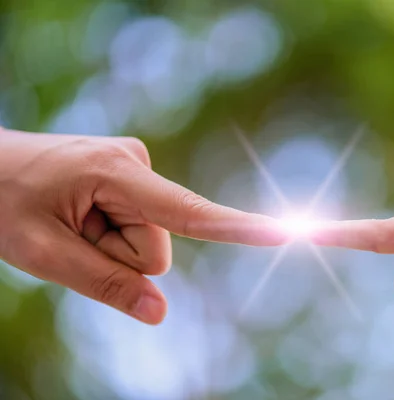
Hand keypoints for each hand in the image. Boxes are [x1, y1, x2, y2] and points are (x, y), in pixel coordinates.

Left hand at [0, 130, 287, 323]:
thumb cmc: (1, 199)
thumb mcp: (42, 253)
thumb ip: (104, 284)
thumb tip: (159, 313)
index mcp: (116, 174)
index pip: (188, 213)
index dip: (237, 228)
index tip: (283, 233)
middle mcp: (136, 163)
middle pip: (156, 246)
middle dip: (118, 255)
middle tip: (70, 235)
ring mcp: (135, 168)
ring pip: (146, 240)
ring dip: (109, 244)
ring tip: (69, 221)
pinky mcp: (132, 176)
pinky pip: (138, 225)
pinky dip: (110, 232)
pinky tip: (79, 213)